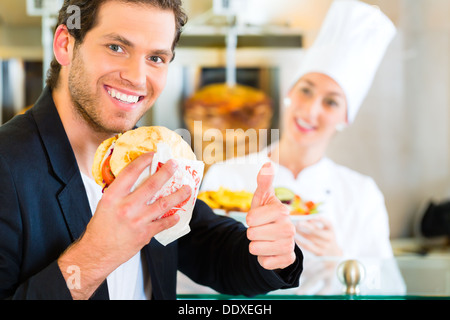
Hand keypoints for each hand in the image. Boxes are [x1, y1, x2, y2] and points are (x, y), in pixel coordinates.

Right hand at [58, 152, 190, 298]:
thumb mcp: (105, 205)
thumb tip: (137, 180)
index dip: (144, 160)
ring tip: (188, 189)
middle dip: (166, 172)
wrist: (97, 252)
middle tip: (175, 165)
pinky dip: (172, 218)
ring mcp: (137, 221)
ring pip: (164, 204)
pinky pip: (163, 223)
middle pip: (152, 185)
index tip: (153, 154)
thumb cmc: (100, 228)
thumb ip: (120, 193)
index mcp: (113, 196)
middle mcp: (126, 207)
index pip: (131, 172)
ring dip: (178, 195)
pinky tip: (178, 214)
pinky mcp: (145, 234)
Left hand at [246, 162, 295, 269]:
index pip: (251, 218)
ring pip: (255, 249)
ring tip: (265, 241)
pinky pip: (263, 262)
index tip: (258, 219)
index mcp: (282, 211)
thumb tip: (268, 163)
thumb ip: (264, 182)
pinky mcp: (287, 260)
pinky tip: (270, 252)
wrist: (275, 239)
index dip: (250, 219)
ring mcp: (290, 245)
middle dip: (252, 233)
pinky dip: (262, 259)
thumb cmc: (266, 216)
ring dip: (256, 246)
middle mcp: (289, 228)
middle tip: (262, 231)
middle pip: (252, 234)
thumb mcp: (262, 198)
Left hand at [295, 216, 341, 256]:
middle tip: (298, 223)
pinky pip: (307, 246)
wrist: (333, 253)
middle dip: (306, 226)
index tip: (311, 217)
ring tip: (294, 229)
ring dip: (301, 233)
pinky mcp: (319, 252)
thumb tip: (306, 219)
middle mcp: (329, 237)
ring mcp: (324, 245)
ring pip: (310, 238)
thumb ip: (318, 223)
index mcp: (331, 229)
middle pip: (316, 230)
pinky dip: (300, 242)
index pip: (327, 222)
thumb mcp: (326, 229)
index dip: (319, 219)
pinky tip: (295, 238)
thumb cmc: (326, 237)